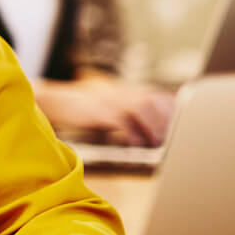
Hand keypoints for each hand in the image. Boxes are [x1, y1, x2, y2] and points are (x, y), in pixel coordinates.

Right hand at [34, 76, 173, 146]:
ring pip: (141, 107)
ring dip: (152, 126)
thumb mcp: (110, 106)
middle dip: (165, 120)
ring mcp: (109, 99)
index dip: (172, 110)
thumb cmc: (83, 109)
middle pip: (153, 99)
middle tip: (167, 139)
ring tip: (154, 142)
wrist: (54, 101)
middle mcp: (120, 92)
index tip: (179, 126)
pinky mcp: (97, 110)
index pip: (159, 95)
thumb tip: (155, 130)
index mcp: (126, 91)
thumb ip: (131, 113)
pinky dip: (130, 132)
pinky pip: (120, 119)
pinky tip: (133, 143)